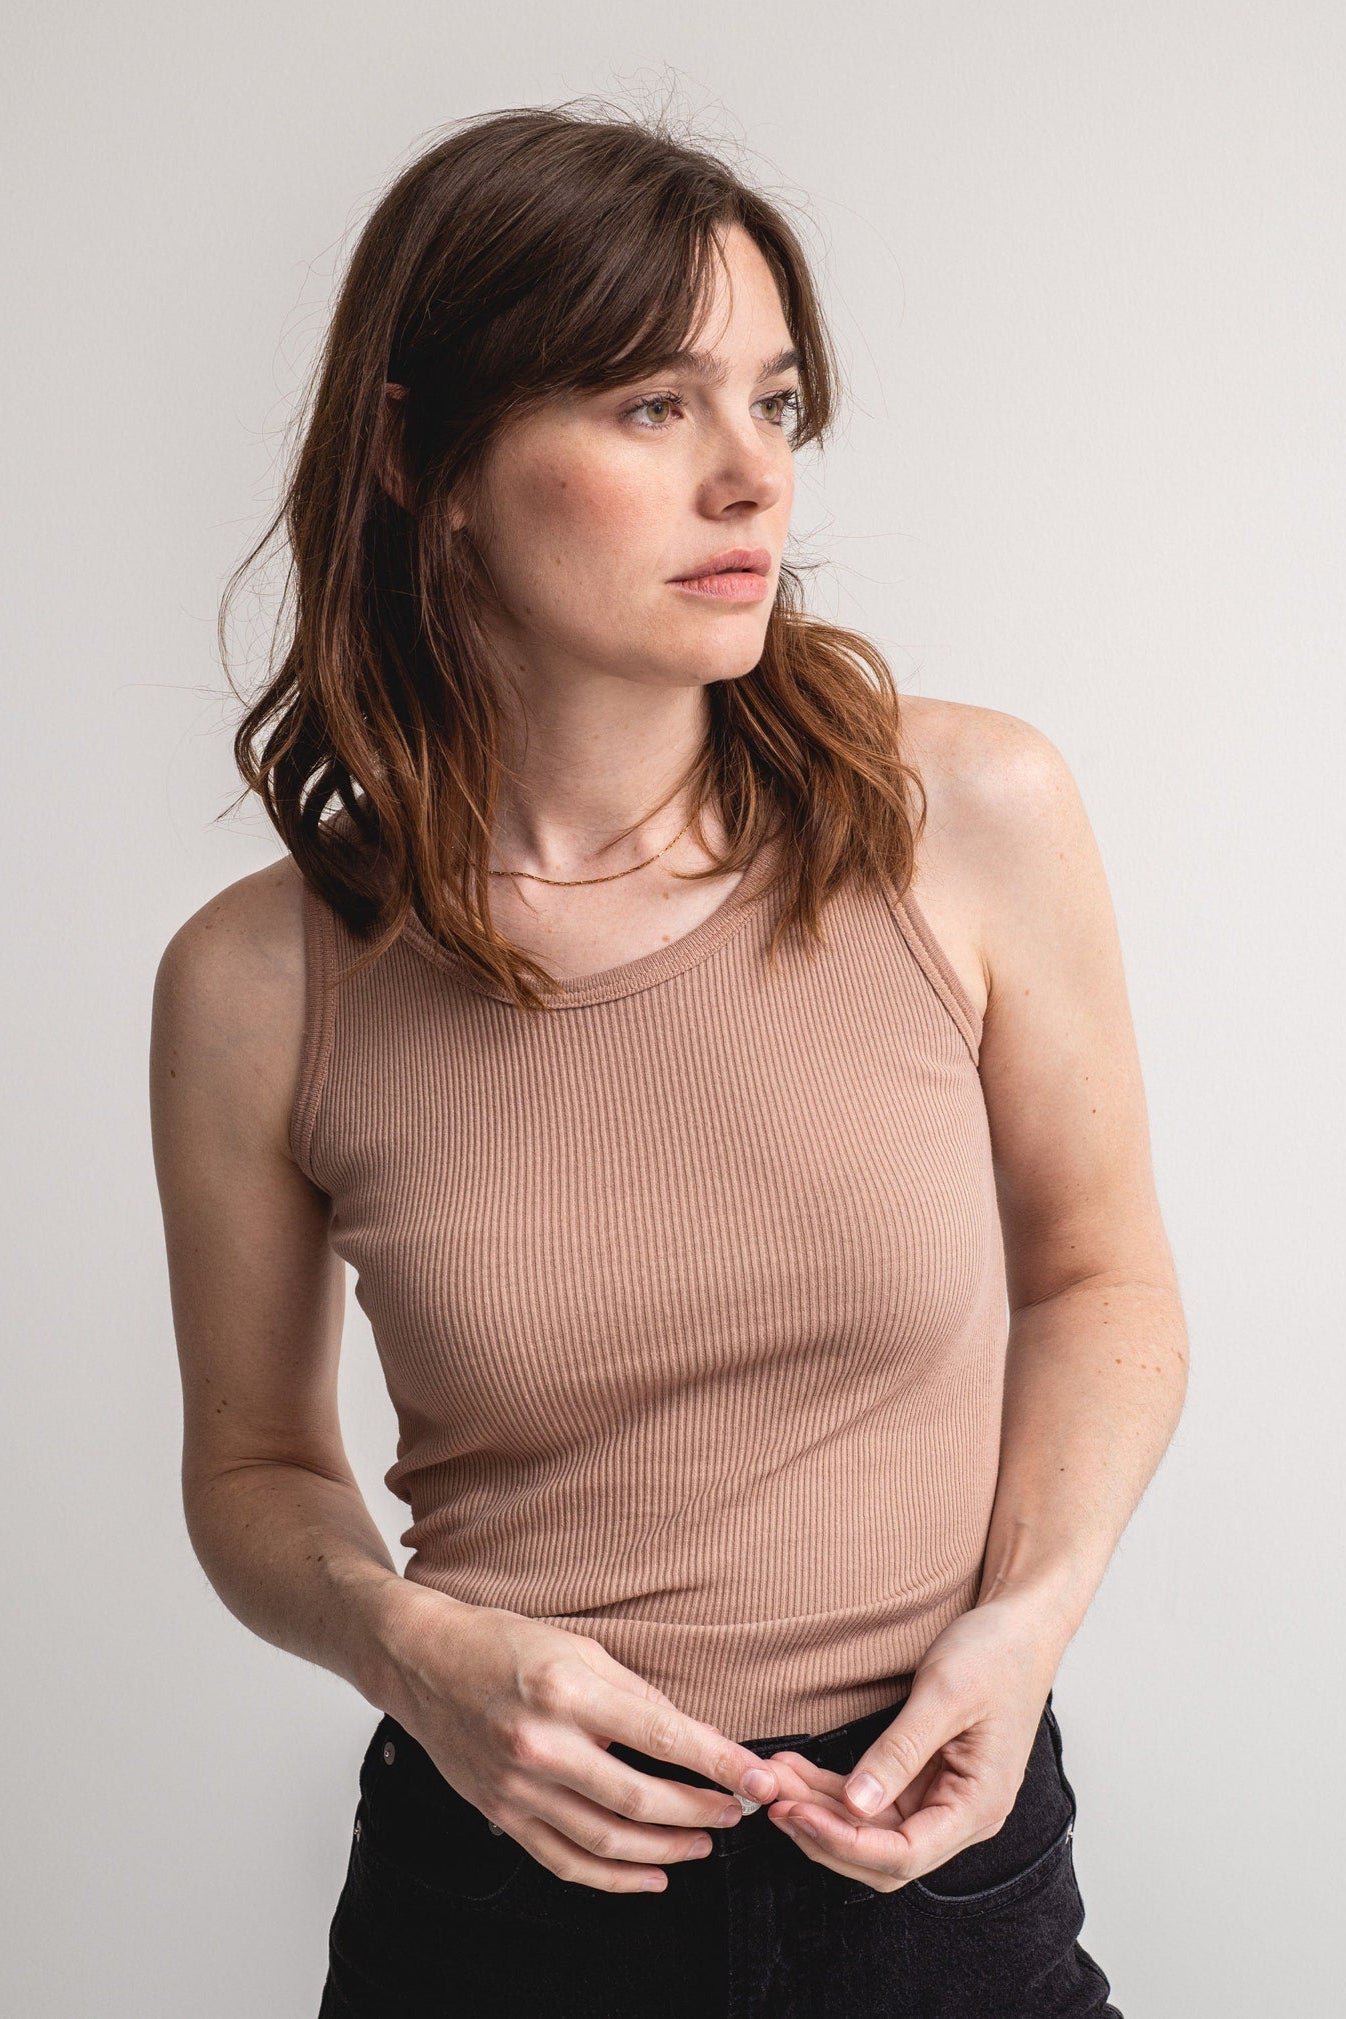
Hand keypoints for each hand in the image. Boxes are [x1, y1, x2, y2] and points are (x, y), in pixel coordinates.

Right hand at [386, 1589, 779, 1893]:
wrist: (424, 1663)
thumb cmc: (504, 1644)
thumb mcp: (578, 1646)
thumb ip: (634, 1693)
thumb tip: (688, 1734)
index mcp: (567, 1690)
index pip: (662, 1736)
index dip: (719, 1762)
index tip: (759, 1778)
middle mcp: (542, 1744)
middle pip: (640, 1800)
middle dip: (701, 1811)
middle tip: (737, 1812)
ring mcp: (519, 1787)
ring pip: (607, 1841)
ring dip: (667, 1849)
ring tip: (703, 1843)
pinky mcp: (503, 1815)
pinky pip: (566, 1861)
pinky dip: (614, 1879)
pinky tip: (651, 1876)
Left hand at [764, 1595, 1067, 1892]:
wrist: (1020, 1628)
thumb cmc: (996, 1655)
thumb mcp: (945, 1695)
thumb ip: (901, 1752)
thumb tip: (856, 1803)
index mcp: (977, 1806)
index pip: (903, 1855)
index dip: (845, 1842)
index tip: (796, 1812)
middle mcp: (960, 1815)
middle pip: (882, 1855)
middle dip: (823, 1831)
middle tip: (771, 1797)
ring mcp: (942, 1800)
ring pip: (871, 1830)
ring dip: (820, 1810)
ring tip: (773, 1779)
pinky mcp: (925, 1780)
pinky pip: (873, 1800)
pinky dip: (833, 1790)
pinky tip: (798, 1769)